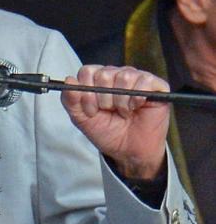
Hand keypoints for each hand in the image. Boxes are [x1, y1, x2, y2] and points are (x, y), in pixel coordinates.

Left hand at [60, 65, 169, 179]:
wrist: (129, 151)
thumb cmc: (107, 132)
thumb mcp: (81, 118)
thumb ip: (71, 100)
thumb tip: (69, 80)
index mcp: (97, 79)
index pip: (87, 72)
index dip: (87, 92)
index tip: (91, 110)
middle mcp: (116, 74)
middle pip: (104, 74)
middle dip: (104, 99)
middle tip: (109, 111)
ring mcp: (136, 78)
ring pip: (125, 76)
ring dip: (121, 101)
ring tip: (123, 112)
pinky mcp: (155, 85)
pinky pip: (145, 81)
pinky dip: (138, 98)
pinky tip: (136, 107)